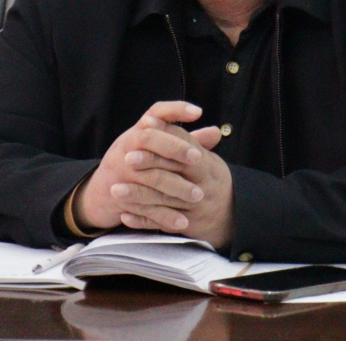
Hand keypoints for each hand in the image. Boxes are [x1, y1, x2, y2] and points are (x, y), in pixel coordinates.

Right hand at [72, 102, 219, 233]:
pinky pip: (143, 206)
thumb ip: (186, 140)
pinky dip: (164, 215)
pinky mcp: (120, 196)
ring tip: (198, 195)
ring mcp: (120, 171)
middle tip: (199, 158)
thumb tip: (215, 132)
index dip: (175, 110)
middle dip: (174, 147)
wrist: (102, 192)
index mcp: (138, 131)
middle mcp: (127, 146)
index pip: (156, 112)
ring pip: (148, 175)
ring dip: (175, 185)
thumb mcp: (155, 148)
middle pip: (148, 138)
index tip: (198, 112)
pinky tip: (183, 221)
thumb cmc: (135, 162)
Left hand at [120, 122, 234, 248]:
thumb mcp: (203, 156)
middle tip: (126, 159)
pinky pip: (160, 224)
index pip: (184, 149)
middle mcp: (201, 188)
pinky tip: (124, 214)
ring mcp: (192, 209)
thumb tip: (155, 117)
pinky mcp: (184, 227)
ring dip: (137, 195)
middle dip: (148, 166)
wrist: (230, 214)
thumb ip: (180, 139)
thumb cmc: (209, 177)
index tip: (142, 128)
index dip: (163, 138)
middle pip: (171, 175)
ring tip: (115, 190)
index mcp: (207, 166)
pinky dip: (142, 220)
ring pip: (162, 202)